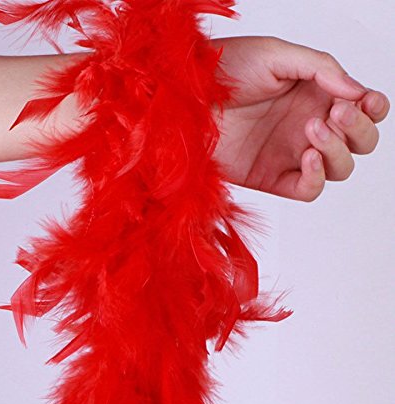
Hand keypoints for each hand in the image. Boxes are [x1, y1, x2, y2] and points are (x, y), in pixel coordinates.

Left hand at [210, 36, 389, 200]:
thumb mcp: (275, 55)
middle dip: (358, 130)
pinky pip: (308, 190)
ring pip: (339, 167)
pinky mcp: (270, 177)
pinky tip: (307, 156)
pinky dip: (316, 179)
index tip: (366, 102)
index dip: (373, 109)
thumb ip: (320, 68)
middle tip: (336, 113)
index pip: (361, 109)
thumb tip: (356, 90)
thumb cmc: (224, 70)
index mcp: (313, 95)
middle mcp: (306, 125)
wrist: (186, 100)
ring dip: (338, 151)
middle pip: (358, 142)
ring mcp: (289, 153)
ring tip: (312, 128)